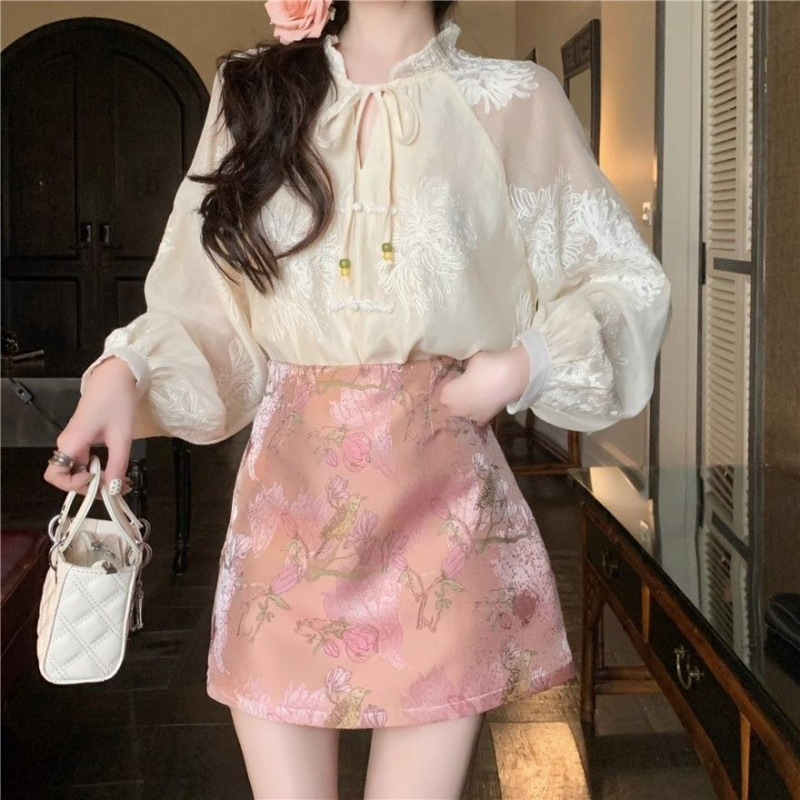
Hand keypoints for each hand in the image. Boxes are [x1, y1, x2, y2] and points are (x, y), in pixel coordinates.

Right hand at [43, 356, 137, 494]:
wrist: (116, 376)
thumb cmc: (116, 401)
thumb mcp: (121, 437)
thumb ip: (118, 465)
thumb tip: (114, 489)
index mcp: (70, 442)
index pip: (55, 476)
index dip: (74, 486)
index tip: (97, 482)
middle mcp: (67, 443)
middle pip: (68, 476)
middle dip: (91, 487)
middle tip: (117, 488)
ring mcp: (74, 440)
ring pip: (79, 470)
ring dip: (98, 479)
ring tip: (121, 481)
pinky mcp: (83, 437)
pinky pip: (85, 460)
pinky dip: (100, 469)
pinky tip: (117, 470)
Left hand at [438, 345, 530, 426]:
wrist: (510, 378)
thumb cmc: (486, 366)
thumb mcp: (470, 358)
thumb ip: (462, 363)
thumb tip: (462, 362)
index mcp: (446, 394)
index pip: (442, 388)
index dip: (450, 380)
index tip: (458, 374)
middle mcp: (454, 409)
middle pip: (451, 401)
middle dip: (456, 394)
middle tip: (467, 382)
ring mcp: (470, 416)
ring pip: (464, 410)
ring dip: (468, 403)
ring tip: (478, 391)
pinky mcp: (484, 419)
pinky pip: (477, 418)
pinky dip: (479, 412)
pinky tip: (484, 403)